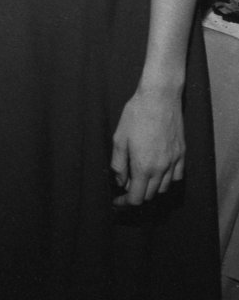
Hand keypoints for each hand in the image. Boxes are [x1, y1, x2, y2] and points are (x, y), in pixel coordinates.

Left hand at [111, 85, 184, 205]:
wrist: (159, 97)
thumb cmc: (136, 114)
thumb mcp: (119, 138)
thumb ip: (118, 164)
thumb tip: (120, 181)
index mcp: (143, 166)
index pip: (136, 198)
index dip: (125, 202)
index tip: (117, 201)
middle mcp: (161, 169)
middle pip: (150, 195)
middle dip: (136, 195)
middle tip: (126, 186)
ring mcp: (174, 162)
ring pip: (163, 188)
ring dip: (151, 188)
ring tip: (141, 178)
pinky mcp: (181, 154)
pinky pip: (176, 177)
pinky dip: (167, 180)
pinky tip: (159, 172)